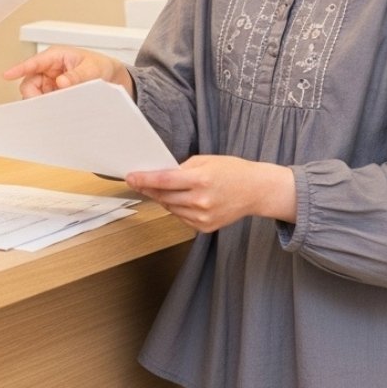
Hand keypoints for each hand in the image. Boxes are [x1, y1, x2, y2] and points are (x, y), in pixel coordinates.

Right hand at [2, 45, 133, 98]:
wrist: (111, 77)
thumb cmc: (100, 66)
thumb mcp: (92, 69)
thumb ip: (78, 75)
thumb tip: (61, 82)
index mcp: (56, 56)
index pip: (33, 62)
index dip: (19, 68)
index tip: (6, 75)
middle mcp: (49, 69)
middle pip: (29, 83)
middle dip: (33, 95)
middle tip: (45, 105)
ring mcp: (50, 83)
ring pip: (35, 95)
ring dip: (42, 103)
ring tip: (58, 107)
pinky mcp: (54, 95)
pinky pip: (45, 102)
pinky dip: (48, 108)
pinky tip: (58, 111)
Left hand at [125, 155, 296, 231]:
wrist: (256, 190)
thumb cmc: (232, 171)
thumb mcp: (205, 160)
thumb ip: (182, 168)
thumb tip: (159, 175)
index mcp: (200, 179)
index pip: (164, 180)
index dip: (144, 180)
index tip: (131, 178)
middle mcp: (201, 200)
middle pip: (163, 196)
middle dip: (150, 189)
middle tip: (141, 181)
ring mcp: (203, 216)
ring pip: (170, 208)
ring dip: (163, 198)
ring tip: (166, 189)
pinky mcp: (205, 227)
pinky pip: (181, 217)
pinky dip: (177, 208)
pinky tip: (184, 200)